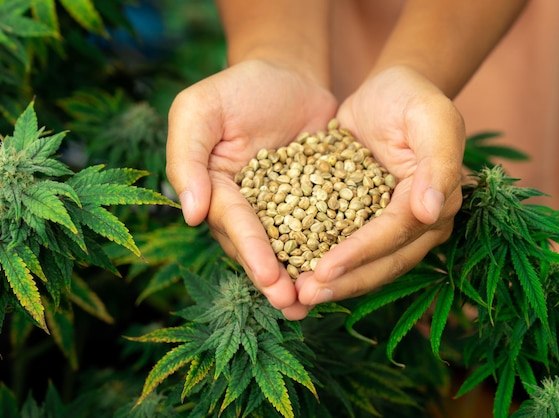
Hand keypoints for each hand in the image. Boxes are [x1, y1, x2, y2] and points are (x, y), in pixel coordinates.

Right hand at [166, 59, 336, 318]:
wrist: (288, 74)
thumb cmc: (237, 88)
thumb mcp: (199, 110)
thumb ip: (187, 157)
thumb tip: (192, 214)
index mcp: (217, 192)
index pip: (235, 224)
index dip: (252, 251)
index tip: (269, 276)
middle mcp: (249, 208)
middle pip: (262, 247)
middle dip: (276, 278)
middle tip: (293, 304)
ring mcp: (284, 208)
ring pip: (292, 247)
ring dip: (302, 276)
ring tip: (316, 303)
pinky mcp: (316, 201)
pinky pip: (325, 226)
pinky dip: (332, 249)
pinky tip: (347, 270)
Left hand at [295, 65, 464, 309]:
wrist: (388, 91)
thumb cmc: (412, 97)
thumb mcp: (431, 118)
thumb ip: (438, 162)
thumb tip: (430, 212)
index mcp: (437, 201)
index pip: (396, 234)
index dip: (362, 254)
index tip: (324, 270)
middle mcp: (419, 222)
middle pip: (383, 261)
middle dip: (345, 281)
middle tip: (305, 296)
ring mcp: (393, 225)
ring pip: (366, 263)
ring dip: (334, 282)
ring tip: (297, 295)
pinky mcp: (367, 220)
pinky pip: (346, 245)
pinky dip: (323, 260)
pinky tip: (295, 272)